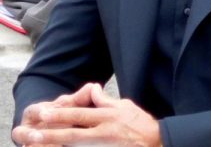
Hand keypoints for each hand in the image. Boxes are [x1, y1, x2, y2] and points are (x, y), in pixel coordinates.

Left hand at [12, 83, 160, 146]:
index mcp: (110, 115)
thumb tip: (93, 89)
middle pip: (74, 130)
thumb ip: (106, 100)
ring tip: (39, 142)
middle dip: (53, 130)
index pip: (81, 114)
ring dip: (56, 142)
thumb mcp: (125, 106)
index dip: (62, 114)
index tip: (45, 112)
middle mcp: (105, 129)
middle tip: (34, 130)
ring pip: (76, 143)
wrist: (157, 142)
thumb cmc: (141, 123)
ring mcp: (105, 143)